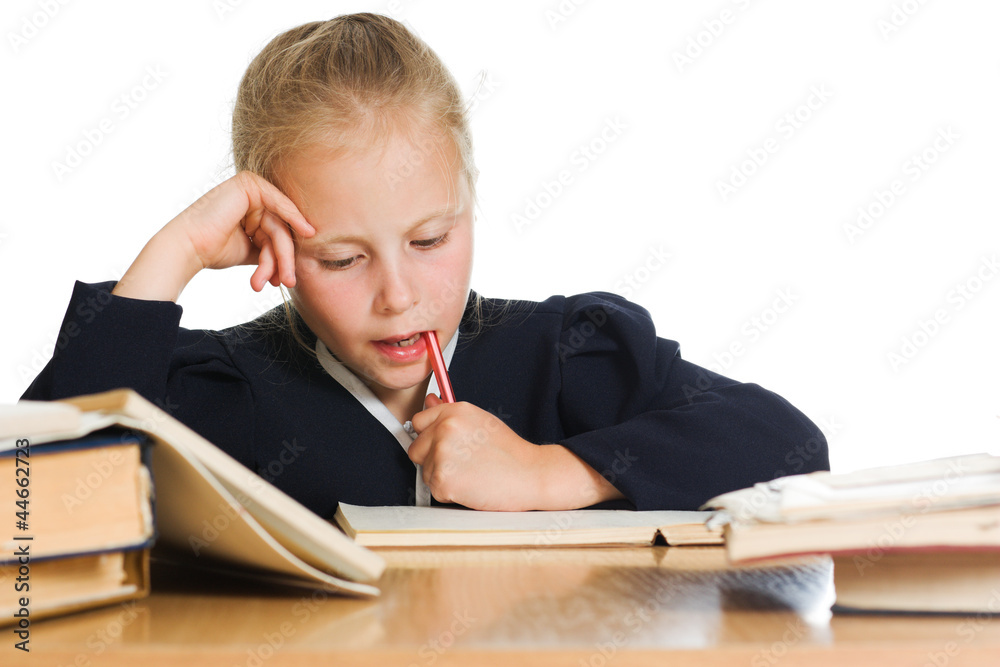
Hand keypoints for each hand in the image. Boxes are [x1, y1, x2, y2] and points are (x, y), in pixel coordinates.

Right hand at [167, 170, 314, 290]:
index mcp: (250, 209)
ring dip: (280, 255)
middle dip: (283, 259)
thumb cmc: (213, 250)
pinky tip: (306, 231)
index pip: (276, 233)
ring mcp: (250, 188)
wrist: (189, 248)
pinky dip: (293, 218)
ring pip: (278, 225)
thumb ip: (270, 248)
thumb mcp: (250, 250)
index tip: (286, 280)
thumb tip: (292, 260)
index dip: (283, 257)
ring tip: (276, 280)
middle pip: (279, 230)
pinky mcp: (248, 184)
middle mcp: (251, 196)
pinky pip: (278, 203)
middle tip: (287, 282)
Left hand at [407, 395, 545, 510]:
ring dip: (442, 476)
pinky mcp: (442, 481)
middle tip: (461, 461)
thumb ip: (449, 412)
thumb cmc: (509, 451)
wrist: (529, 475)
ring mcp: (441, 455)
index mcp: (454, 412)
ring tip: (470, 472)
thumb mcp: (480, 420)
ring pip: (424, 471)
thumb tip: (428, 402)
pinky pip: (434, 490)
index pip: (418, 421)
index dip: (429, 435)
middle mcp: (444, 429)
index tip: (442, 443)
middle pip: (416, 449)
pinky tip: (470, 485)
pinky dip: (449, 492)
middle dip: (432, 458)